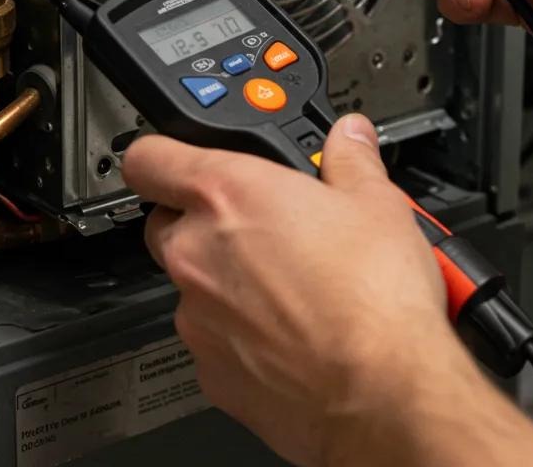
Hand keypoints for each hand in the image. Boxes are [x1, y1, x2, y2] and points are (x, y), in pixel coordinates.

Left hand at [122, 115, 477, 466]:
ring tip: (291, 282)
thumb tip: (348, 137)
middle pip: (167, 222)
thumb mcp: (377, 202)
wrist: (384, 395)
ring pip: (192, 283)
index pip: (149, 158)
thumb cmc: (374, 300)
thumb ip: (350, 158)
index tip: (178, 156)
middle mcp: (197, 254)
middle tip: (261, 222)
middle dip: (204, 219)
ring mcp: (198, 318)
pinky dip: (240, 331)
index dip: (161, 152)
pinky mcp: (211, 371)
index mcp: (227, 196)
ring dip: (227, 278)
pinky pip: (212, 337)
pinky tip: (291, 329)